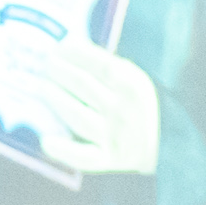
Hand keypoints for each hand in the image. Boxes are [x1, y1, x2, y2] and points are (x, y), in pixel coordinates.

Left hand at [0, 38, 159, 174]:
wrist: (164, 144)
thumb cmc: (139, 107)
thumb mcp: (135, 81)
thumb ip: (110, 68)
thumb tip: (73, 47)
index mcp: (133, 85)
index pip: (101, 65)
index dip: (77, 54)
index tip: (59, 46)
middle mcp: (123, 109)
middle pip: (85, 86)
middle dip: (61, 72)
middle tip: (45, 64)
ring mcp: (114, 135)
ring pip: (79, 116)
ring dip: (57, 99)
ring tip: (41, 86)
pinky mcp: (107, 158)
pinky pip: (82, 156)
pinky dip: (63, 149)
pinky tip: (45, 140)